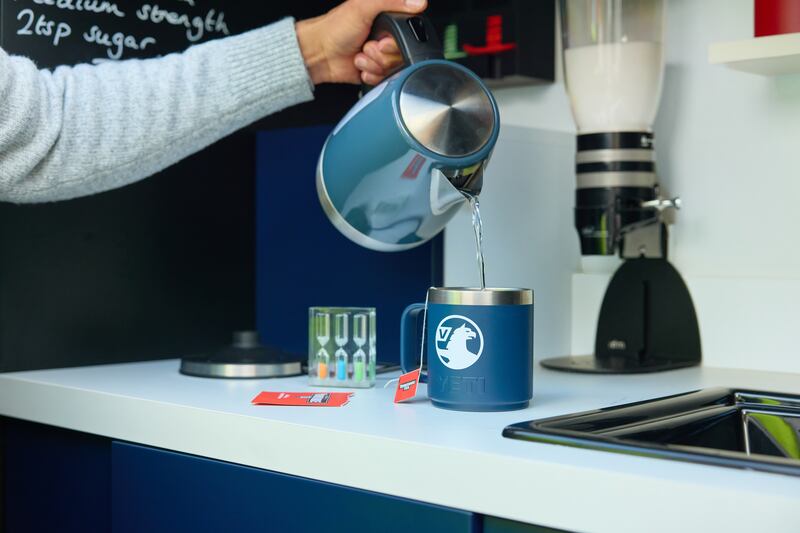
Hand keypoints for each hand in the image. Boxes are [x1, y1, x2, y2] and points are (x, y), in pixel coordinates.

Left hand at [296, 0, 426, 84]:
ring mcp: (380, 55)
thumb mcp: (363, 6)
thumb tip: (418, 1)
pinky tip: (360, 66)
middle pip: (402, 54)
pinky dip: (371, 75)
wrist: (319, 54)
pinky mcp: (374, 70)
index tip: (382, 40)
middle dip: (382, 54)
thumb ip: (392, 1)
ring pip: (392, 68)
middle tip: (368, 46)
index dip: (396, 42)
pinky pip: (384, 79)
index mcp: (386, 18)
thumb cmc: (335, 28)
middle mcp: (385, 36)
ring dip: (374, 64)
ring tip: (361, 55)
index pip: (408, 34)